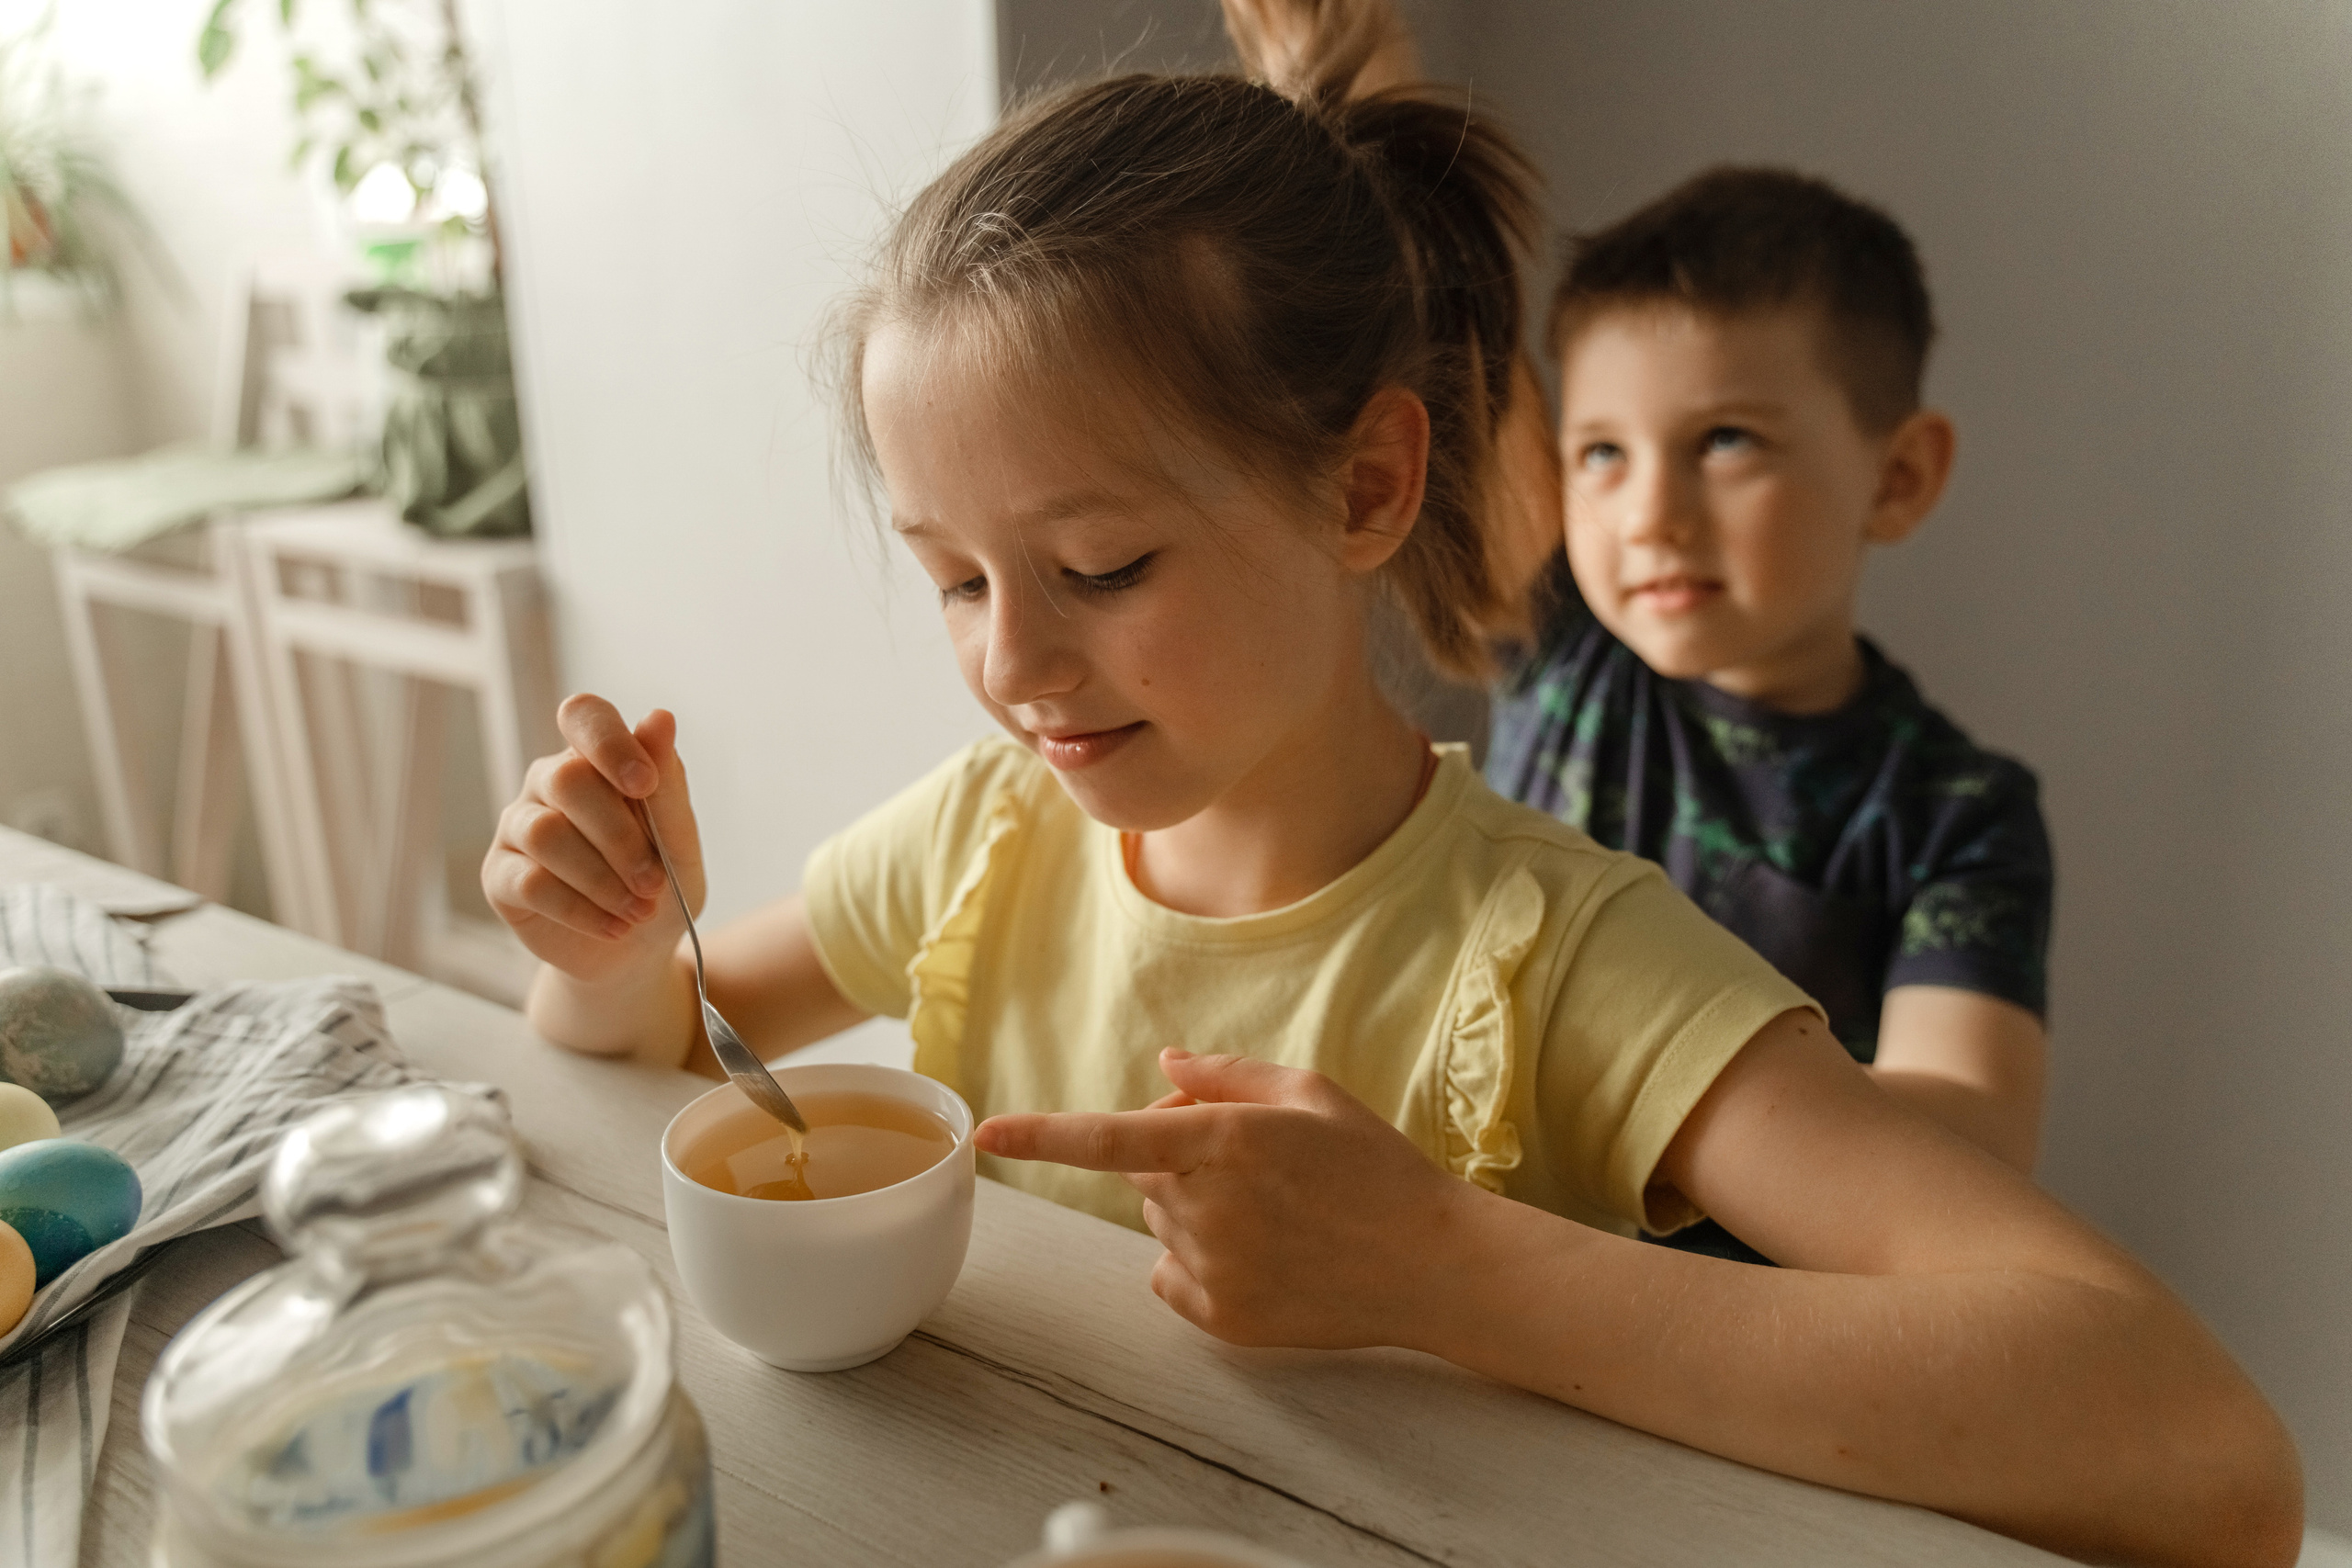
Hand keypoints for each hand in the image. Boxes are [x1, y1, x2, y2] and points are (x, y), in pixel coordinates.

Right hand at [482, 694, 702, 982]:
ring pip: (545, 833)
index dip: (609, 742)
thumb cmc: (660, 886)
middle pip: (566, 779)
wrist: (637, 952)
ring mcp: (519, 826)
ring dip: (601, 879)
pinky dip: (580, 909)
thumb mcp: (679, 841)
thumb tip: (659, 718)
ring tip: (637, 910)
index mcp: (596, 760)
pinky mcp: (500, 875)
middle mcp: (549, 784)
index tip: (645, 785)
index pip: (584, 716)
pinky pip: (530, 882)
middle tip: (655, 882)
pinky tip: (613, 926)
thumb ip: (667, 784)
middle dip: (619, 836)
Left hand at [976, 1049, 1479, 1350]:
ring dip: (1194, 1211)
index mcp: (1225, 1141)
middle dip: (1180, 1161)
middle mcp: (1207, 1206)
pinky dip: (1199, 1262)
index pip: (1107, 1138)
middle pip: (1144, 1174)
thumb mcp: (1311, 1093)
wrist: (1431, 1264)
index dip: (1040, 1136)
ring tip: (1277, 1214)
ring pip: (1161, 1224)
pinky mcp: (1221, 1317)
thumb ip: (1228, 1076)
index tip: (986, 1133)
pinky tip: (1265, 1255)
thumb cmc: (1375, 1167)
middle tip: (1258, 1167)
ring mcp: (1212, 1268)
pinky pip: (1171, 1277)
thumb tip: (1166, 1067)